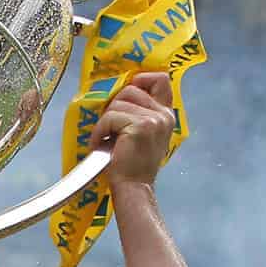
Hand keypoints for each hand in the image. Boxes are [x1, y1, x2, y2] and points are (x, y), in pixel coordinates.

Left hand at [91, 71, 175, 190]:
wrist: (133, 188)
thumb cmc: (132, 164)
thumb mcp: (142, 134)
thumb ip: (140, 113)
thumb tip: (120, 93)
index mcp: (166, 114)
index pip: (161, 79)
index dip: (141, 78)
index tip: (125, 93)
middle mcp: (163, 114)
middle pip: (131, 89)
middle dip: (115, 106)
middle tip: (110, 128)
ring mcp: (153, 120)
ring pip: (118, 103)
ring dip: (105, 122)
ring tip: (105, 140)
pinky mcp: (140, 126)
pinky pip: (110, 117)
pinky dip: (99, 131)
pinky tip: (100, 146)